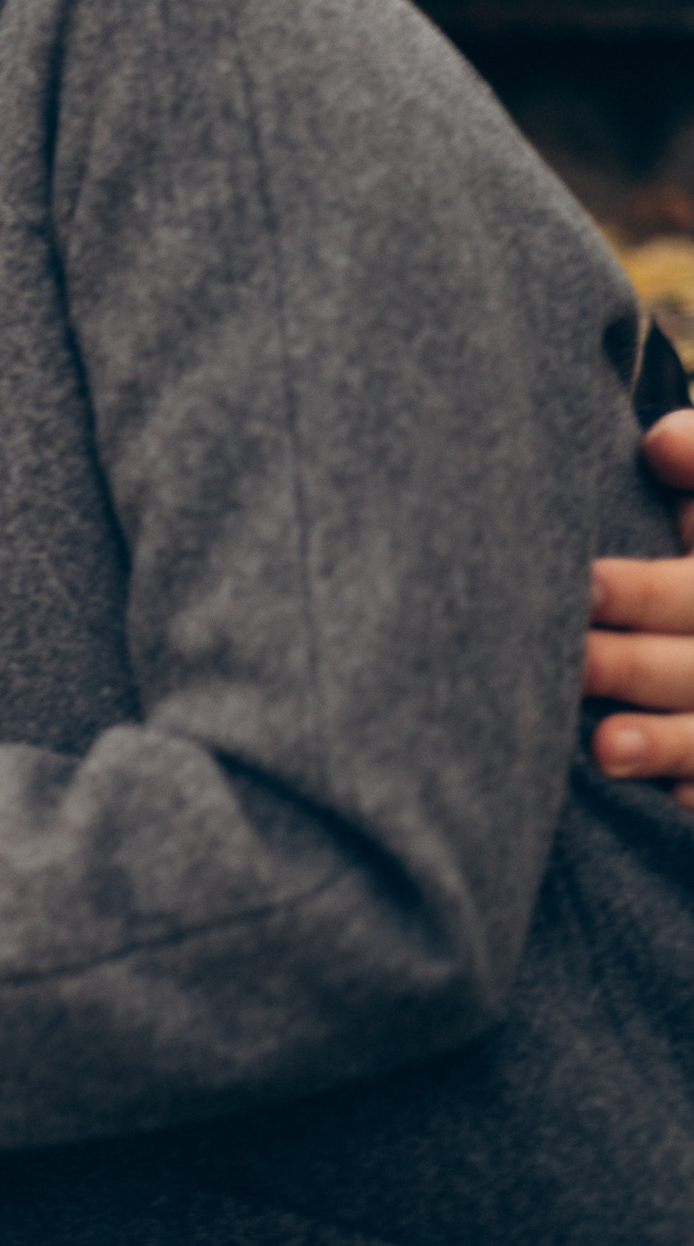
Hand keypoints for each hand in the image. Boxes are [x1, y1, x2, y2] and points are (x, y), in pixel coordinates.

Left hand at [588, 409, 693, 803]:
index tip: (582, 588)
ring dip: (666, 743)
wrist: (690, 628)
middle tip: (565, 665)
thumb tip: (659, 441)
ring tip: (601, 750)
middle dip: (634, 666)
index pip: (691, 592)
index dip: (646, 593)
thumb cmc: (685, 575)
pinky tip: (668, 805)